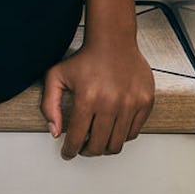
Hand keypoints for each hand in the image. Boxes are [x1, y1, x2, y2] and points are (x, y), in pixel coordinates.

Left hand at [40, 41, 154, 158]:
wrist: (113, 40)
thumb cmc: (85, 58)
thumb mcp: (56, 76)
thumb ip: (49, 105)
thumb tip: (55, 132)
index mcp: (87, 98)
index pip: (77, 138)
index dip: (70, 150)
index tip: (67, 153)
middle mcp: (111, 103)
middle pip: (99, 146)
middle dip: (87, 152)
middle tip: (82, 148)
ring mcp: (130, 103)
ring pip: (117, 144)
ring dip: (105, 147)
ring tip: (97, 140)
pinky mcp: (145, 102)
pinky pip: (133, 133)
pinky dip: (121, 136)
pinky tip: (111, 128)